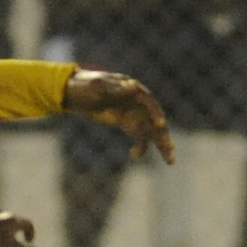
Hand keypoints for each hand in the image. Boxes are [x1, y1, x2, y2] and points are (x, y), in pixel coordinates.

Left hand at [60, 69, 175, 161]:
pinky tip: (135, 156)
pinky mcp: (128, 124)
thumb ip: (115, 88)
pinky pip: (139, 138)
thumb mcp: (98, 86)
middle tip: (170, 149)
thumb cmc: (87, 86)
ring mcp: (134, 115)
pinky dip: (140, 148)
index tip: (160, 125)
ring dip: (160, 145)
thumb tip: (133, 86)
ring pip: (151, 132)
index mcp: (134, 91)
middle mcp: (138, 104)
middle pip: (155, 120)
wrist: (76, 92)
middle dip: (163, 135)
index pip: (150, 104)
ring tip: (170, 161)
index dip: (156, 114)